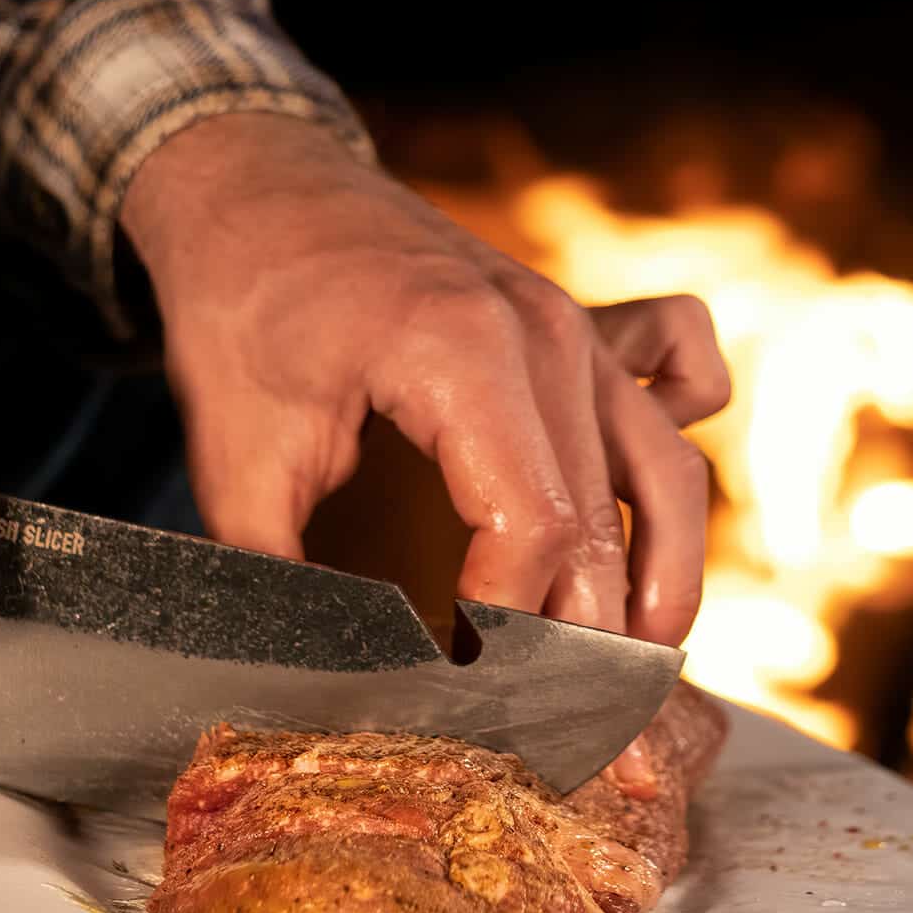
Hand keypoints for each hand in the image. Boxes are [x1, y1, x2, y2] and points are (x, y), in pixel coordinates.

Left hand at [122, 114, 728, 644]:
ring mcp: (573, 323)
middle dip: (590, 637)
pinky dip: (676, 443)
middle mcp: (544, 334)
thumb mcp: (235, 449)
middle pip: (604, 517)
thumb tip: (323, 674)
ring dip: (663, 574)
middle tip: (571, 727)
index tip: (470, 687)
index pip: (532, 527)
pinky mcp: (576, 323)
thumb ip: (279, 570)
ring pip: (665, 470)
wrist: (256, 186)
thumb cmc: (242, 304)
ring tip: (641, 663)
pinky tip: (650, 511)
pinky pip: (677, 374)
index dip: (510, 627)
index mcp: (461, 353)